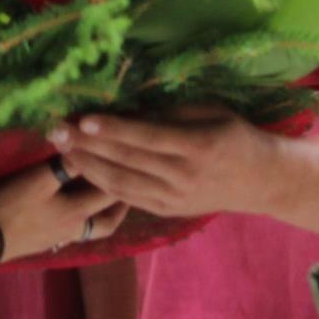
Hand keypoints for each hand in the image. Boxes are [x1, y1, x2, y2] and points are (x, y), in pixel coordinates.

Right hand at [0, 161, 123, 263]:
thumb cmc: (10, 206)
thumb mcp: (38, 179)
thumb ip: (66, 163)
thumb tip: (88, 144)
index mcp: (77, 212)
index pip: (109, 193)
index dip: (122, 176)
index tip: (133, 163)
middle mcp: (75, 229)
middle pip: (108, 220)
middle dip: (121, 201)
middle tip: (128, 184)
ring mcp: (60, 239)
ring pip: (93, 231)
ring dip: (104, 216)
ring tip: (108, 202)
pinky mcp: (45, 243)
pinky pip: (76, 234)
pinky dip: (84, 222)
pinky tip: (77, 212)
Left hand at [51, 114, 298, 223]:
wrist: (262, 182)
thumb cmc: (236, 136)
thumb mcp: (211, 113)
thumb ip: (170, 113)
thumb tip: (126, 107)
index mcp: (198, 146)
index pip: (147, 137)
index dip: (114, 128)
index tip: (84, 118)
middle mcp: (184, 176)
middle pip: (127, 160)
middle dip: (88, 145)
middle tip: (56, 129)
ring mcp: (174, 198)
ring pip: (122, 182)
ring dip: (87, 165)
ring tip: (61, 147)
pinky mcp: (168, 211)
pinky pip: (128, 197)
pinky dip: (102, 183)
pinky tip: (82, 168)